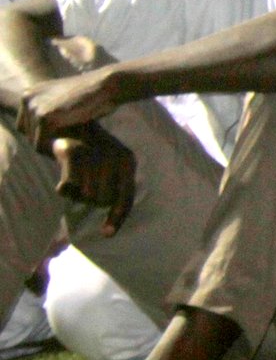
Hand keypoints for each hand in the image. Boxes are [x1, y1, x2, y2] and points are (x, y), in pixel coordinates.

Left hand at [22, 63, 137, 141]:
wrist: (106, 85)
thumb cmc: (92, 96)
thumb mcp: (62, 100)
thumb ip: (48, 111)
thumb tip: (38, 137)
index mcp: (28, 94)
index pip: (23, 126)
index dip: (41, 135)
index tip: (61, 137)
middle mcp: (27, 98)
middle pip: (27, 134)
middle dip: (46, 141)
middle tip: (68, 141)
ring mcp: (34, 107)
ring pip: (34, 140)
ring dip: (52, 145)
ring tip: (72, 140)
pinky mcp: (45, 116)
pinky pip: (41, 143)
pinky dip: (55, 147)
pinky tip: (71, 141)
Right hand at [45, 120, 136, 234]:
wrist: (67, 124)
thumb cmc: (88, 153)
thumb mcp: (106, 168)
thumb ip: (110, 191)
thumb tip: (109, 232)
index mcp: (128, 161)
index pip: (125, 197)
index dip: (117, 217)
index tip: (106, 234)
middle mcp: (116, 158)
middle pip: (102, 200)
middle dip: (90, 199)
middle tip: (82, 184)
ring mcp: (95, 155)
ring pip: (85, 195)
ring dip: (76, 193)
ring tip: (74, 176)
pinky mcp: (74, 154)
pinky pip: (69, 186)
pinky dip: (64, 188)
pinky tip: (62, 180)